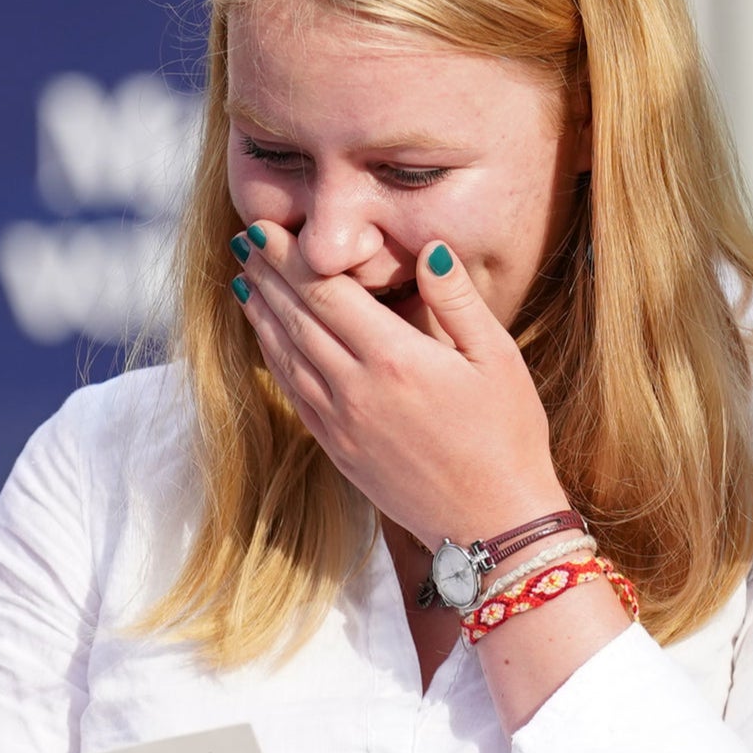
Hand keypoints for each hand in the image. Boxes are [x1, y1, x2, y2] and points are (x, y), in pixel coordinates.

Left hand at [231, 223, 564, 544]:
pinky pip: (294, 392)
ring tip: (244, 278)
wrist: (492, 525)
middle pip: (297, 319)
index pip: (326, 293)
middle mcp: (356, 390)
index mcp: (395, 360)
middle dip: (268, 275)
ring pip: (287, 356)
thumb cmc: (508, 437)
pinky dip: (274, 358)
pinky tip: (267, 337)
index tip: (266, 227)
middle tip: (246, 240)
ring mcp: (340, 424)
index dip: (290, 257)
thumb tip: (429, 247)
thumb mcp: (498, 359)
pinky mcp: (337, 450)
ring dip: (262, 314)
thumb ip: (456, 301)